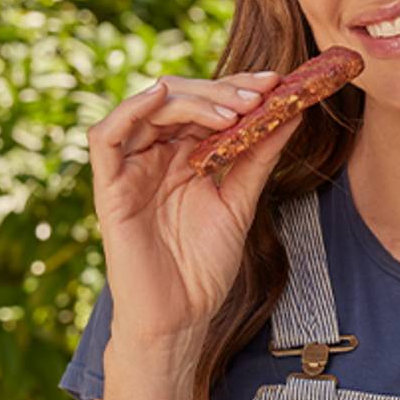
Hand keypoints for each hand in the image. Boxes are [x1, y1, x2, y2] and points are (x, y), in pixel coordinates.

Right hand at [85, 68, 299, 346]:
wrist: (182, 317)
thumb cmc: (205, 266)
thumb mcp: (241, 201)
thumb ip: (259, 155)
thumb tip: (292, 109)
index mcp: (184, 156)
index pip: (205, 105)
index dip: (236, 88)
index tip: (276, 82)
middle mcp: (155, 156)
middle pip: (178, 99)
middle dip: (220, 91)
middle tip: (258, 95)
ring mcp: (130, 169)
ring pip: (147, 109)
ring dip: (190, 99)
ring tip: (232, 111)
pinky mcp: (109, 188)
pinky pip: (106, 138)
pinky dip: (129, 110)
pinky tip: (160, 97)